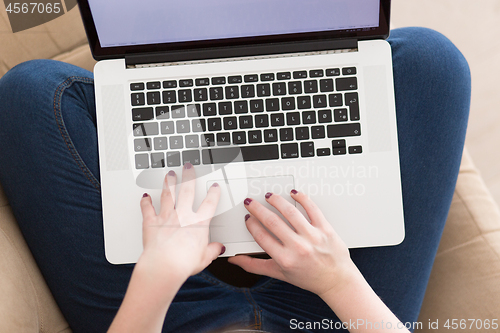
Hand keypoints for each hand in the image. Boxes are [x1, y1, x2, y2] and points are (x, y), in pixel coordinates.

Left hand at [138, 163, 223, 286]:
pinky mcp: (151, 222)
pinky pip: (147, 208)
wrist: (163, 266)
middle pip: (187, 190)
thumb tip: (218, 248)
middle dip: (188, 177)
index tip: (214, 187)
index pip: (209, 203)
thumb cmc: (183, 263)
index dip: (213, 193)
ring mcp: (166, 217)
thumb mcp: (204, 258)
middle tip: (188, 167)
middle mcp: (183, 216)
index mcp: (199, 223)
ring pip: (168, 194)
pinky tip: (145, 196)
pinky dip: (145, 202)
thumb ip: (212, 250)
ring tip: (170, 174)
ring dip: (169, 183)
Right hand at [228, 190, 359, 297]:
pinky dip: (302, 198)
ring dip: (277, 201)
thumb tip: (235, 261)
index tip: (248, 218)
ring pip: (290, 212)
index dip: (252, 225)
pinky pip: (312, 209)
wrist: (336, 281)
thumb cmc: (309, 278)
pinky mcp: (325, 229)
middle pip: (272, 221)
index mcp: (285, 259)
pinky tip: (294, 193)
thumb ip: (254, 266)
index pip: (262, 237)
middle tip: (251, 202)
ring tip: (269, 196)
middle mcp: (298, 247)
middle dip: (258, 209)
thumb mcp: (279, 274)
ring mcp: (312, 237)